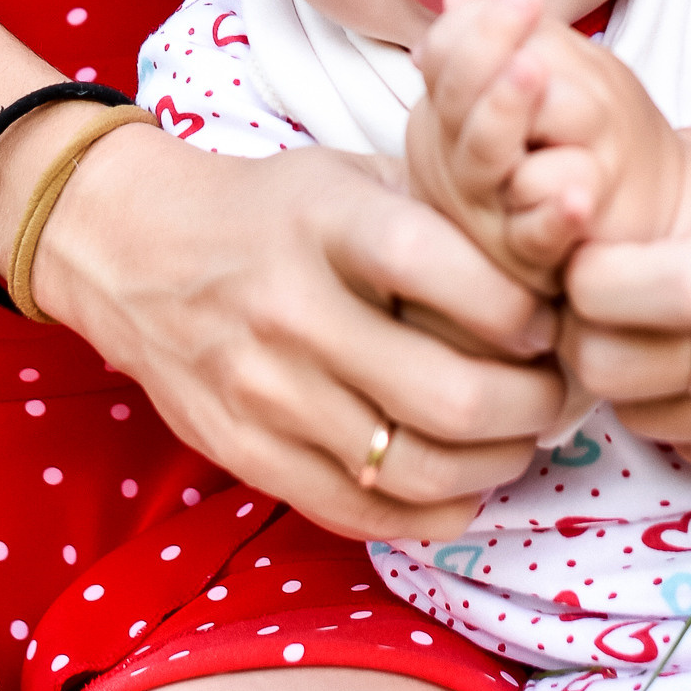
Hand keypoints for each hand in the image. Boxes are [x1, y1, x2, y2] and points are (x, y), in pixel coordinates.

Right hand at [37, 119, 567, 541]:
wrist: (135, 253)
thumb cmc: (273, 210)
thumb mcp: (350, 176)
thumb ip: (437, 214)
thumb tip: (552, 258)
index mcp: (327, 224)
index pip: (442, 272)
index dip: (519, 310)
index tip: (547, 321)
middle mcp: (292, 311)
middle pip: (446, 396)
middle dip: (530, 407)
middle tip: (555, 395)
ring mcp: (264, 392)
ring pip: (413, 468)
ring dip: (492, 466)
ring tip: (516, 440)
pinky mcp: (245, 453)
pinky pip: (360, 511)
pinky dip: (430, 514)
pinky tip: (461, 487)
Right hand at [406, 0, 690, 290]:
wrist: (637, 217)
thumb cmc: (582, 139)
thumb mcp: (547, 77)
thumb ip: (506, 42)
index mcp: (453, 117)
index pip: (446, 61)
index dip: (480, 29)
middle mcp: (460, 163)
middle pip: (457, 104)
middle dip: (486, 56)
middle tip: (523, 16)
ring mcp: (491, 213)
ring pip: (482, 161)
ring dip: (505, 111)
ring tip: (534, 70)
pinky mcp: (531, 261)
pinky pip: (535, 236)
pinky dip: (554, 216)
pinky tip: (578, 193)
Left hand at [559, 131, 690, 486]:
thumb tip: (592, 167)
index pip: (655, 291)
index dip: (587, 281)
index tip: (578, 255)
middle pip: (634, 371)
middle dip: (586, 336)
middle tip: (587, 302)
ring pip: (660, 423)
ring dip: (629, 382)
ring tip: (643, 332)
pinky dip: (685, 418)